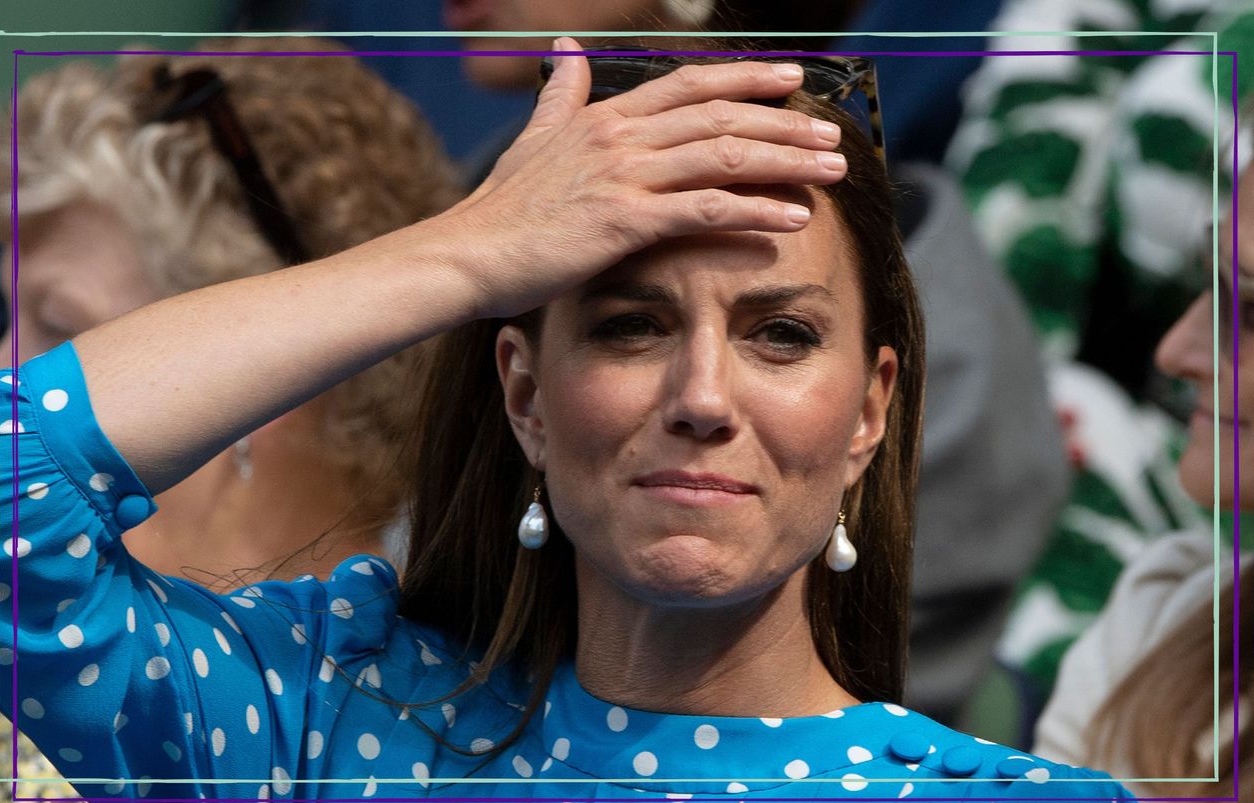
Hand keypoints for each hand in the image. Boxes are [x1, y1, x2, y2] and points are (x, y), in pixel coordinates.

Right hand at [435, 37, 847, 319]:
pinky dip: (756, 210)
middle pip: (721, 117)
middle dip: (784, 123)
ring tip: (831, 171)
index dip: (746, 80)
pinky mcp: (625, 221)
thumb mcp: (533, 139)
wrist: (467, 254)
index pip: (691, 85)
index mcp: (605, 116)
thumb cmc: (499, 208)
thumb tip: (565, 51)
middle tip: (830, 135)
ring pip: (725, 157)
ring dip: (786, 161)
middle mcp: (621, 136)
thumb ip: (561, 96)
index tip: (790, 81)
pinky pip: (706, 209)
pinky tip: (793, 218)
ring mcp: (625, 176)